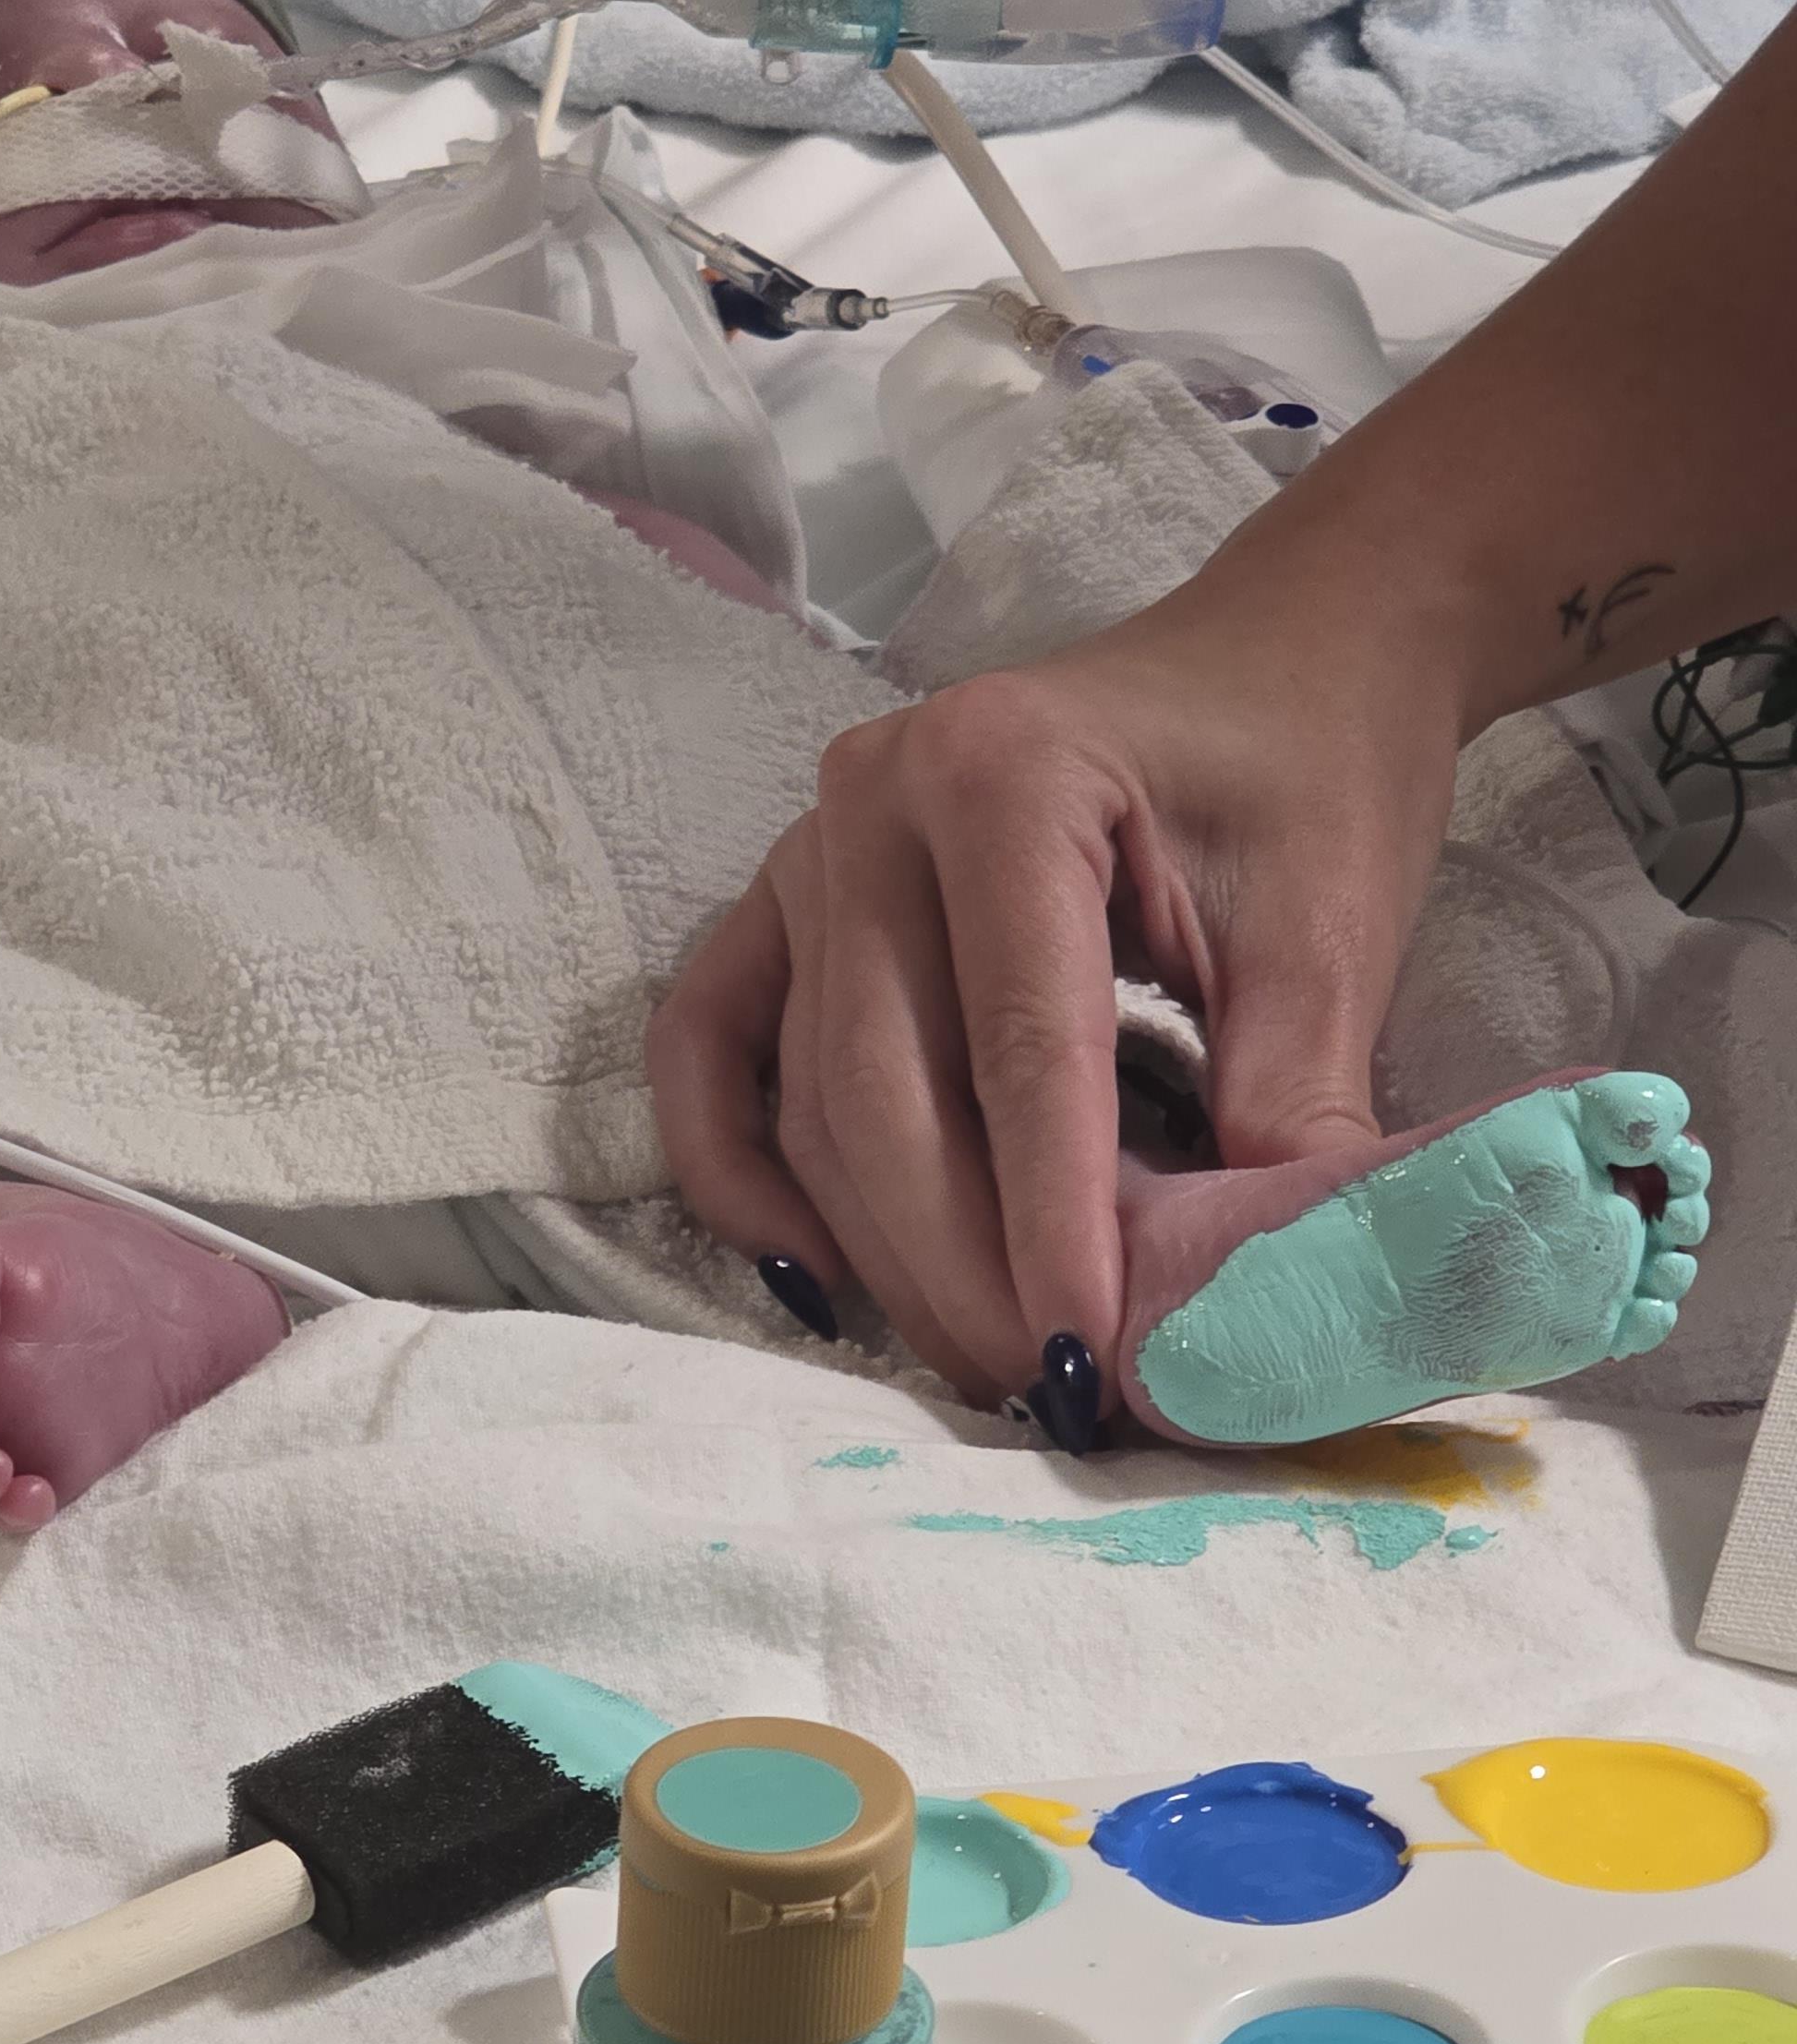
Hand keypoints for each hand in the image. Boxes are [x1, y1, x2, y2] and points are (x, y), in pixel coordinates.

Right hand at [647, 564, 1462, 1404]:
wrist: (1282, 653)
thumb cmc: (1309, 770)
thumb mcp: (1331, 931)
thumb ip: (1287, 1108)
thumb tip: (1264, 1306)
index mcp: (1008, 772)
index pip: (1018, 1047)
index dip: (1050, 1222)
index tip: (1093, 1356)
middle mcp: (873, 799)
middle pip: (882, 1088)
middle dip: (961, 1266)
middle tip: (1048, 1390)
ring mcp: (808, 849)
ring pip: (806, 1099)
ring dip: (883, 1252)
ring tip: (986, 1359)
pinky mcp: (779, 905)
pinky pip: (713, 1057)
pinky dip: (745, 1176)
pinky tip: (821, 1279)